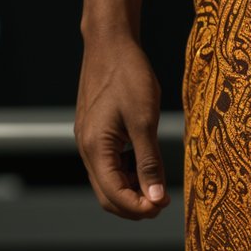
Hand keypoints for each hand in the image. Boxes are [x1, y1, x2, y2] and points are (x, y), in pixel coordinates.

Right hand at [74, 34, 170, 218]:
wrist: (110, 41)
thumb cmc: (128, 75)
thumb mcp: (144, 119)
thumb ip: (149, 161)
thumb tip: (156, 199)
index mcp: (94, 148)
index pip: (114, 196)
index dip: (139, 208)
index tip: (164, 207)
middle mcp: (85, 148)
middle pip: (106, 195)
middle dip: (134, 205)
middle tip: (162, 203)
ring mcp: (87, 138)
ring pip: (106, 179)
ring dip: (130, 189)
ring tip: (157, 185)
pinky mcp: (93, 129)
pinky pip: (106, 162)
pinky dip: (125, 170)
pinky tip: (144, 162)